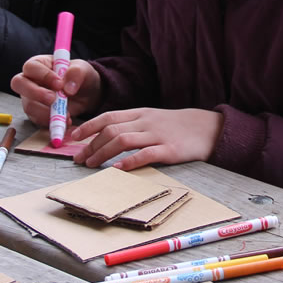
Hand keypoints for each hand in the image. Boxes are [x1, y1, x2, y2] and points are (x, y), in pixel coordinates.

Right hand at [11, 55, 102, 125]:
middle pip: (19, 83)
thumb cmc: (79, 77)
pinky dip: (51, 122)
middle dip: (35, 92)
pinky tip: (66, 120)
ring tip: (66, 114)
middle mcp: (31, 80)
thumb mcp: (83, 70)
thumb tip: (67, 89)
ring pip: (28, 105)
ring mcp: (31, 98)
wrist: (86, 94)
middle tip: (53, 99)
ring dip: (45, 111)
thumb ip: (76, 74)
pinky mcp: (36, 113)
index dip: (43, 75)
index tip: (59, 84)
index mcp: (39, 64)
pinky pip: (37, 119)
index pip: (31, 67)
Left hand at [69, 107, 223, 169]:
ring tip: (91, 165)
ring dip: (103, 153)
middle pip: (111, 129)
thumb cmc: (177, 126)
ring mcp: (158, 135)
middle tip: (79, 159)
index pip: (108, 116)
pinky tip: (118, 169)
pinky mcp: (170, 150)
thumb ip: (132, 125)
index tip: (74, 138)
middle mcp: (146, 122)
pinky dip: (129, 161)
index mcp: (141, 113)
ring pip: (123, 140)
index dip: (89, 126)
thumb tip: (105, 136)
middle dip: (91, 145)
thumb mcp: (153, 119)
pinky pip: (146, 154)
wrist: (209, 128)